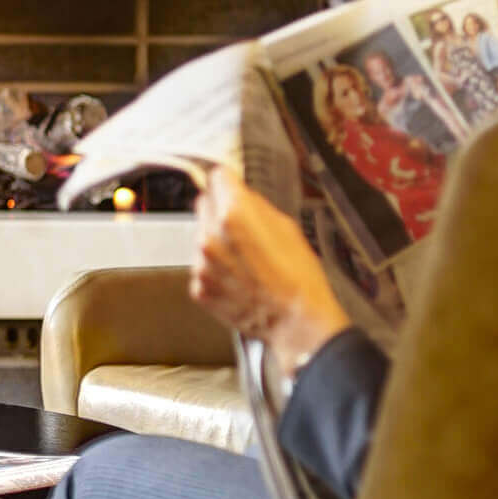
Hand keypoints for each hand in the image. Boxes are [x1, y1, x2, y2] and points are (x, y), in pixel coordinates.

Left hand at [189, 169, 350, 366]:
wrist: (296, 322)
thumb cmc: (299, 277)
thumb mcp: (287, 227)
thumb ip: (257, 205)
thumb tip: (242, 194)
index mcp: (234, 215)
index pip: (218, 177)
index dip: (230, 182)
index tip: (233, 186)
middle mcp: (210, 236)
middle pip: (204, 204)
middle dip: (221, 209)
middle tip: (244, 225)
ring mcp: (201, 264)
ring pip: (201, 237)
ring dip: (217, 241)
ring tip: (246, 259)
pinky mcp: (198, 287)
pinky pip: (202, 266)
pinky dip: (215, 269)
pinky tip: (239, 278)